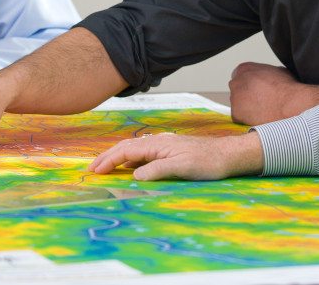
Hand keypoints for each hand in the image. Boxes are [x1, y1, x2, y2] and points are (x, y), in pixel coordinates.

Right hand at [88, 132, 263, 180]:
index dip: (108, 160)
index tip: (94, 171)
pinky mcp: (169, 152)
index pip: (126, 151)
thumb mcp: (182, 167)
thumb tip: (133, 176)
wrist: (227, 155)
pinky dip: (130, 161)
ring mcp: (163, 146)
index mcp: (157, 144)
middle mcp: (158, 142)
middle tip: (91, 169)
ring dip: (117, 158)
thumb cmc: (206, 161)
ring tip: (104, 169)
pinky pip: (143, 155)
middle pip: (126, 148)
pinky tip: (129, 169)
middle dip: (107, 157)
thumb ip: (157, 170)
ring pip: (133, 150)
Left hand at [228, 62, 318, 125]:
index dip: (256, 86)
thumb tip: (274, 78)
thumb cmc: (294, 89)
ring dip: (249, 109)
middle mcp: (235, 82)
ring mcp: (235, 99)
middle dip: (249, 97)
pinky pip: (242, 120)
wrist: (296, 106)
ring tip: (268, 113)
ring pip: (240, 106)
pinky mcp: (237, 115)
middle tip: (268, 104)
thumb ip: (270, 75)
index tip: (266, 93)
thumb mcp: (282, 73)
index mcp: (244, 68)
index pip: (242, 77)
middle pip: (238, 91)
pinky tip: (264, 121)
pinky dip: (250, 121)